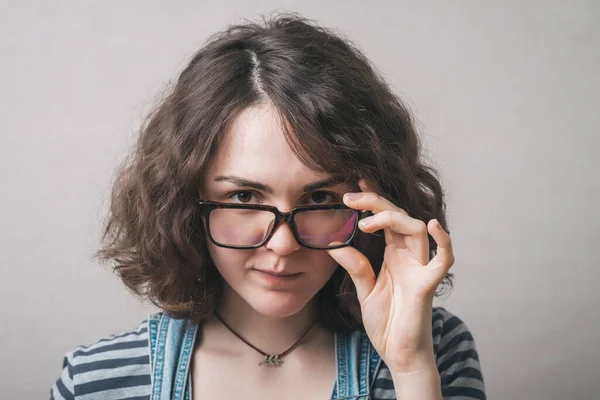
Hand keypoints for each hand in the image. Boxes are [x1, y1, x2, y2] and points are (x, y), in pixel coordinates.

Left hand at [327, 180, 454, 373]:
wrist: (399, 354)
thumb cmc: (387, 323)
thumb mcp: (364, 290)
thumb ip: (354, 266)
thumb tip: (333, 244)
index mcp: (394, 255)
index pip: (385, 219)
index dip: (374, 200)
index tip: (355, 184)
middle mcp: (409, 256)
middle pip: (399, 216)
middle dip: (375, 201)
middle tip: (350, 196)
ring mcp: (419, 268)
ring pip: (415, 228)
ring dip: (391, 218)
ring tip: (365, 222)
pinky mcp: (426, 285)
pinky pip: (442, 261)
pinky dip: (443, 242)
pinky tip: (433, 226)